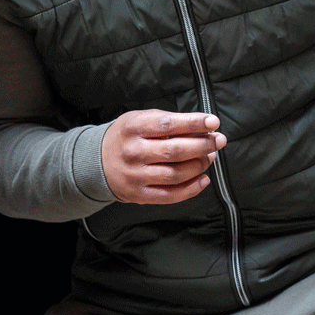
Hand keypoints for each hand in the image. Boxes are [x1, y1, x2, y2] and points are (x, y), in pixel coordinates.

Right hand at [101, 110, 224, 203]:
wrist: (95, 162)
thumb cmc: (126, 137)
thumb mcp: (139, 120)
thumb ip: (168, 122)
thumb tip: (203, 128)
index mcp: (132, 127)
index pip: (168, 124)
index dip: (193, 123)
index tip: (213, 121)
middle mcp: (133, 152)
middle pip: (175, 151)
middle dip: (202, 145)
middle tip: (218, 140)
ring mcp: (135, 176)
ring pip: (176, 173)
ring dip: (199, 165)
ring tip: (210, 157)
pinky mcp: (138, 195)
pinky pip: (170, 195)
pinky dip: (192, 188)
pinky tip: (203, 179)